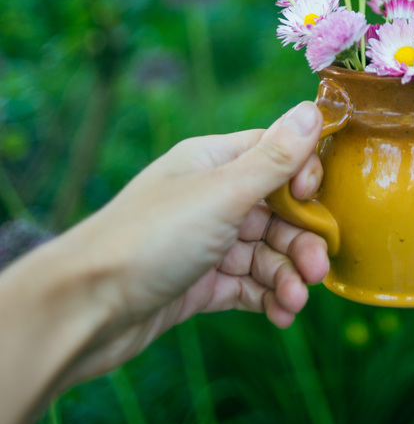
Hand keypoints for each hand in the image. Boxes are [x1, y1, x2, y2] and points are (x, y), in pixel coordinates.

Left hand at [60, 100, 327, 386]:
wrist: (85, 309)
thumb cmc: (149, 239)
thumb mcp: (222, 194)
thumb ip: (273, 158)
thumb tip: (313, 108)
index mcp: (213, 162)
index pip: (276, 156)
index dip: (304, 177)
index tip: (312, 202)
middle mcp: (210, 198)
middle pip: (278, 210)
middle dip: (302, 239)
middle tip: (318, 270)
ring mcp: (205, 243)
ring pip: (266, 252)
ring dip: (288, 275)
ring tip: (295, 301)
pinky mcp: (199, 284)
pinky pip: (248, 286)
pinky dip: (269, 298)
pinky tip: (281, 315)